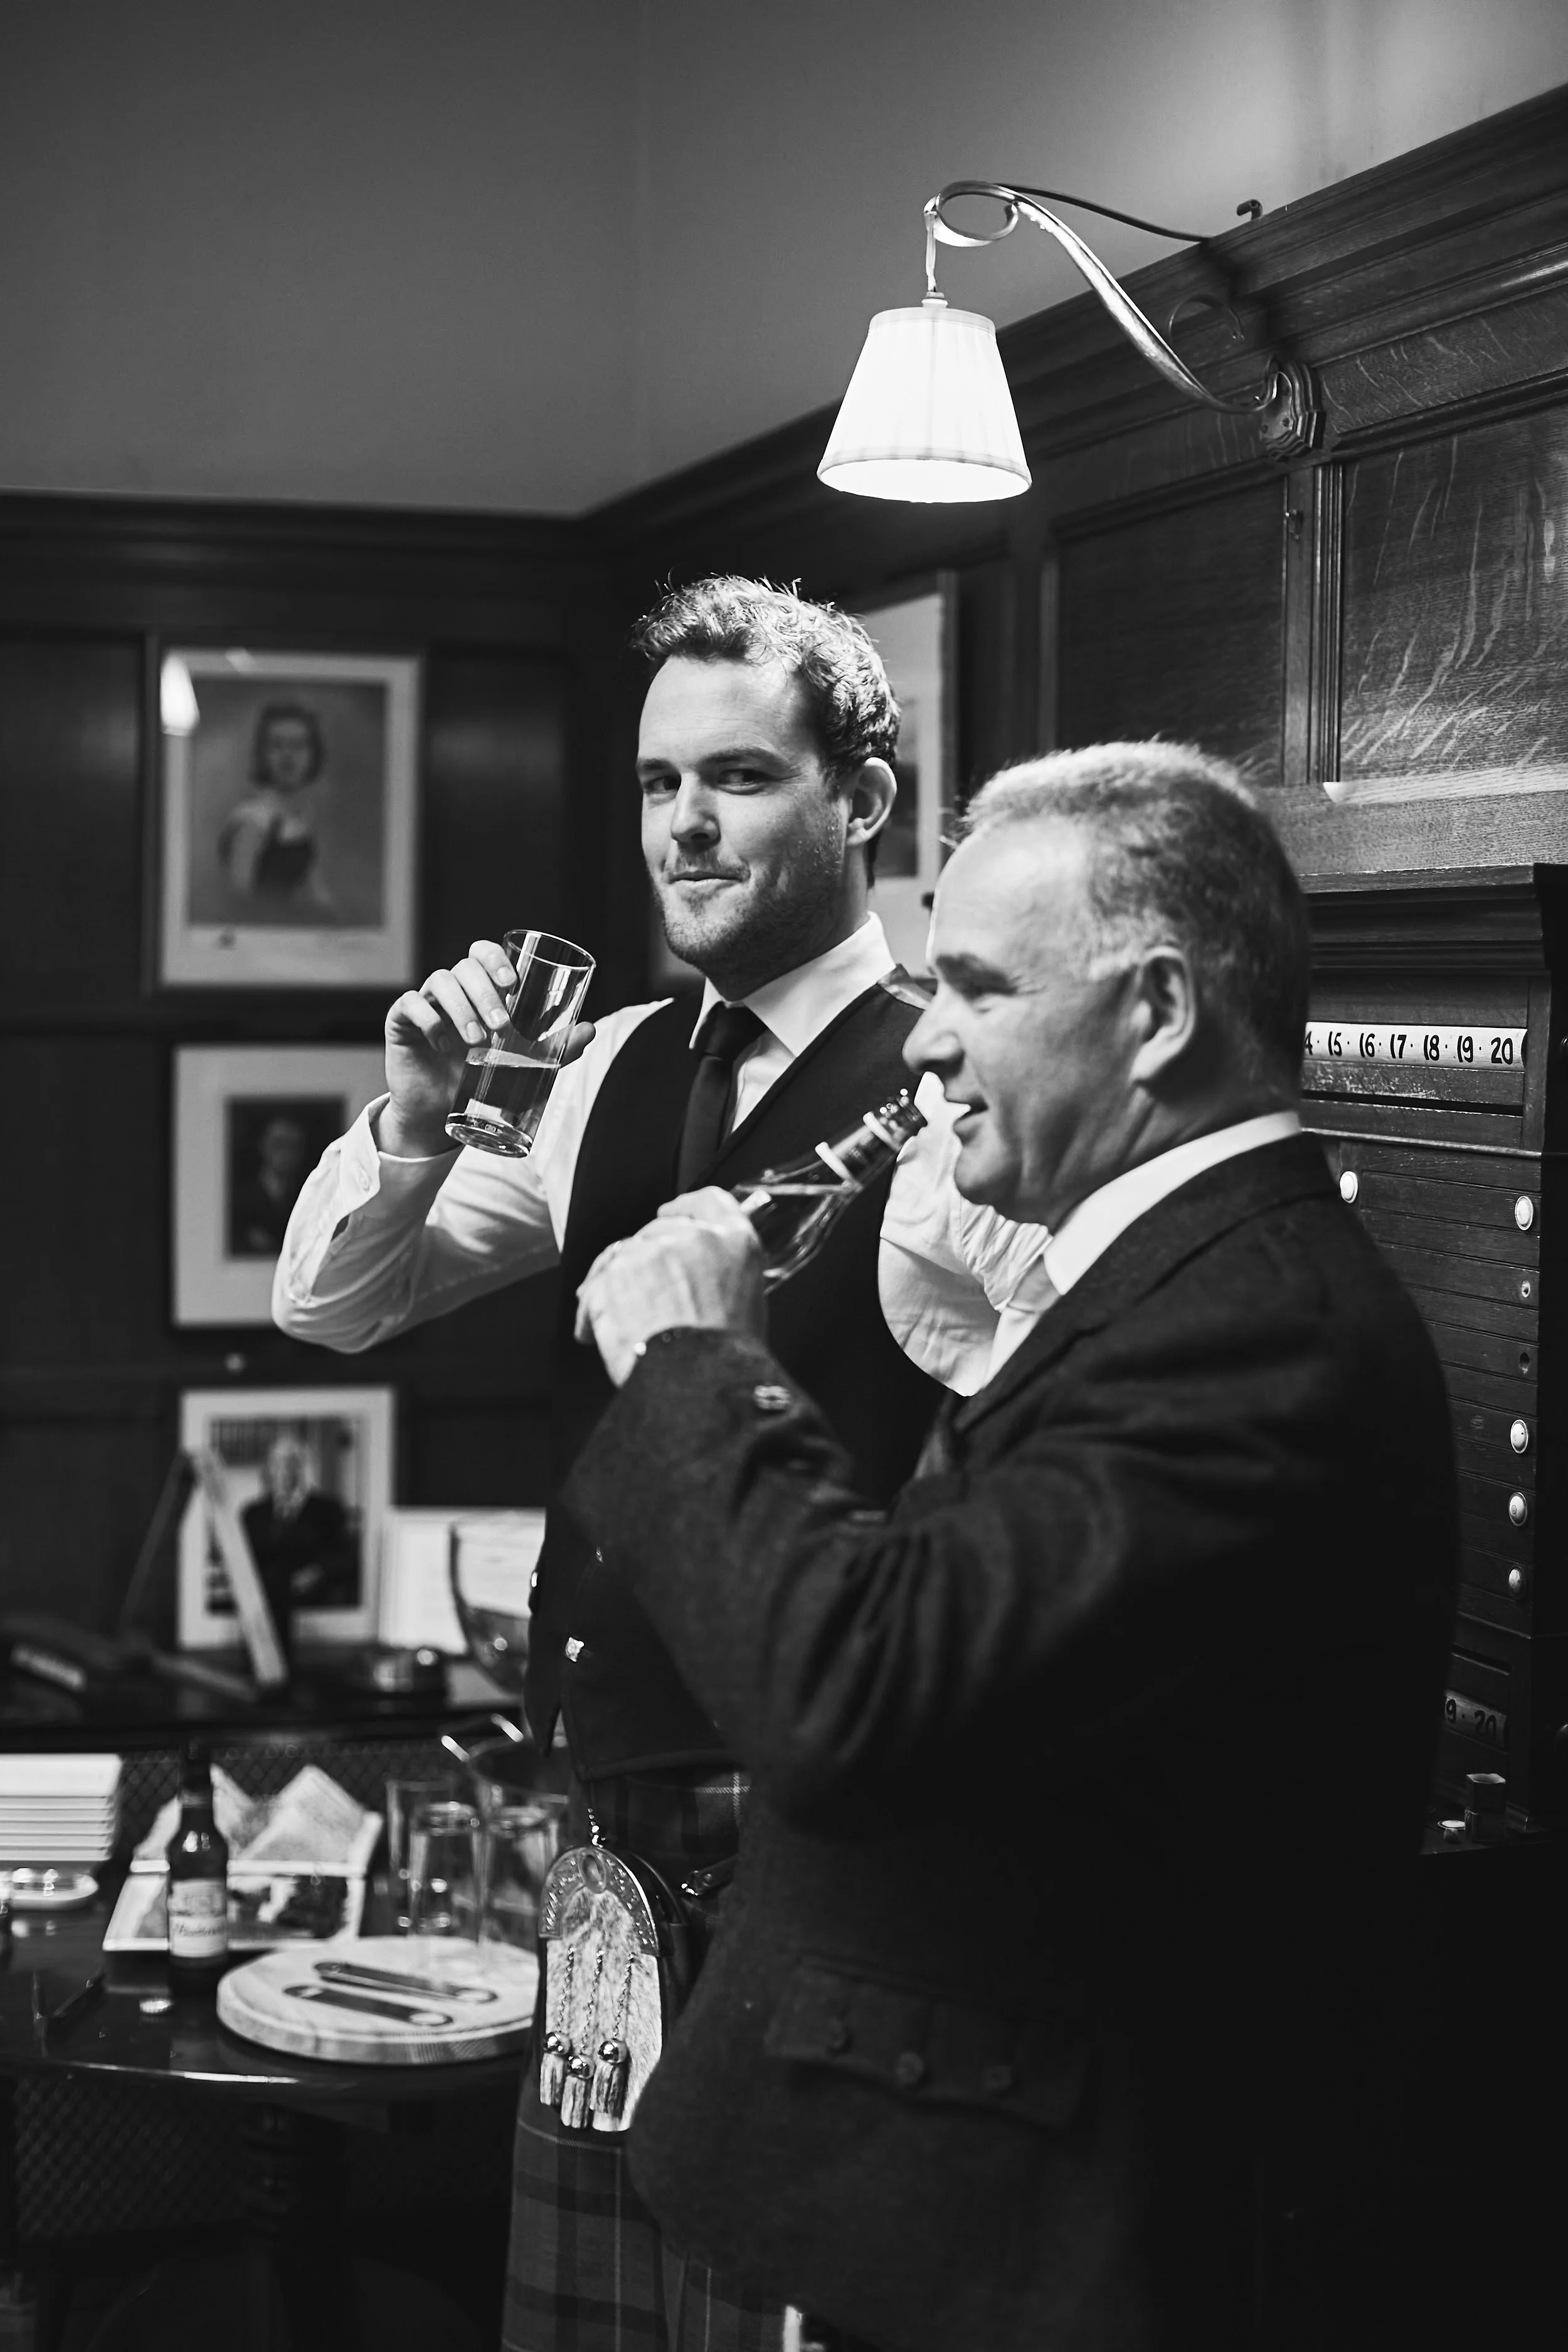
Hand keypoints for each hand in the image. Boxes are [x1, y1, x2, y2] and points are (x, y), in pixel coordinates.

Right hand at [377, 939, 592, 1156]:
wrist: (440, 1117)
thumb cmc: (481, 1083)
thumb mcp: (524, 1068)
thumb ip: (556, 1049)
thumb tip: (589, 1029)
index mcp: (479, 991)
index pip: (483, 954)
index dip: (496, 959)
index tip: (513, 984)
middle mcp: (452, 991)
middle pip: (464, 966)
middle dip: (485, 993)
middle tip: (501, 1026)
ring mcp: (426, 1004)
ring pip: (439, 981)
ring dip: (462, 1009)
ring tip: (476, 1042)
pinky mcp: (401, 1022)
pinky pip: (409, 1004)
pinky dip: (428, 1019)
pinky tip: (441, 1044)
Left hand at [575, 1187, 763, 1384]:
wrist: (697, 1383)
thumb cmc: (725, 1358)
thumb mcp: (748, 1305)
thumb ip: (723, 1276)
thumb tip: (698, 1280)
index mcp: (734, 1242)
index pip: (710, 1203)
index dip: (686, 1207)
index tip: (670, 1212)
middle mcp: (691, 1238)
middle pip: (657, 1231)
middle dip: (647, 1259)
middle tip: (645, 1295)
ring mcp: (648, 1253)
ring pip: (620, 1257)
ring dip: (615, 1285)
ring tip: (617, 1322)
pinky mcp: (612, 1277)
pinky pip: (593, 1289)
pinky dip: (591, 1313)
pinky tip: (595, 1334)